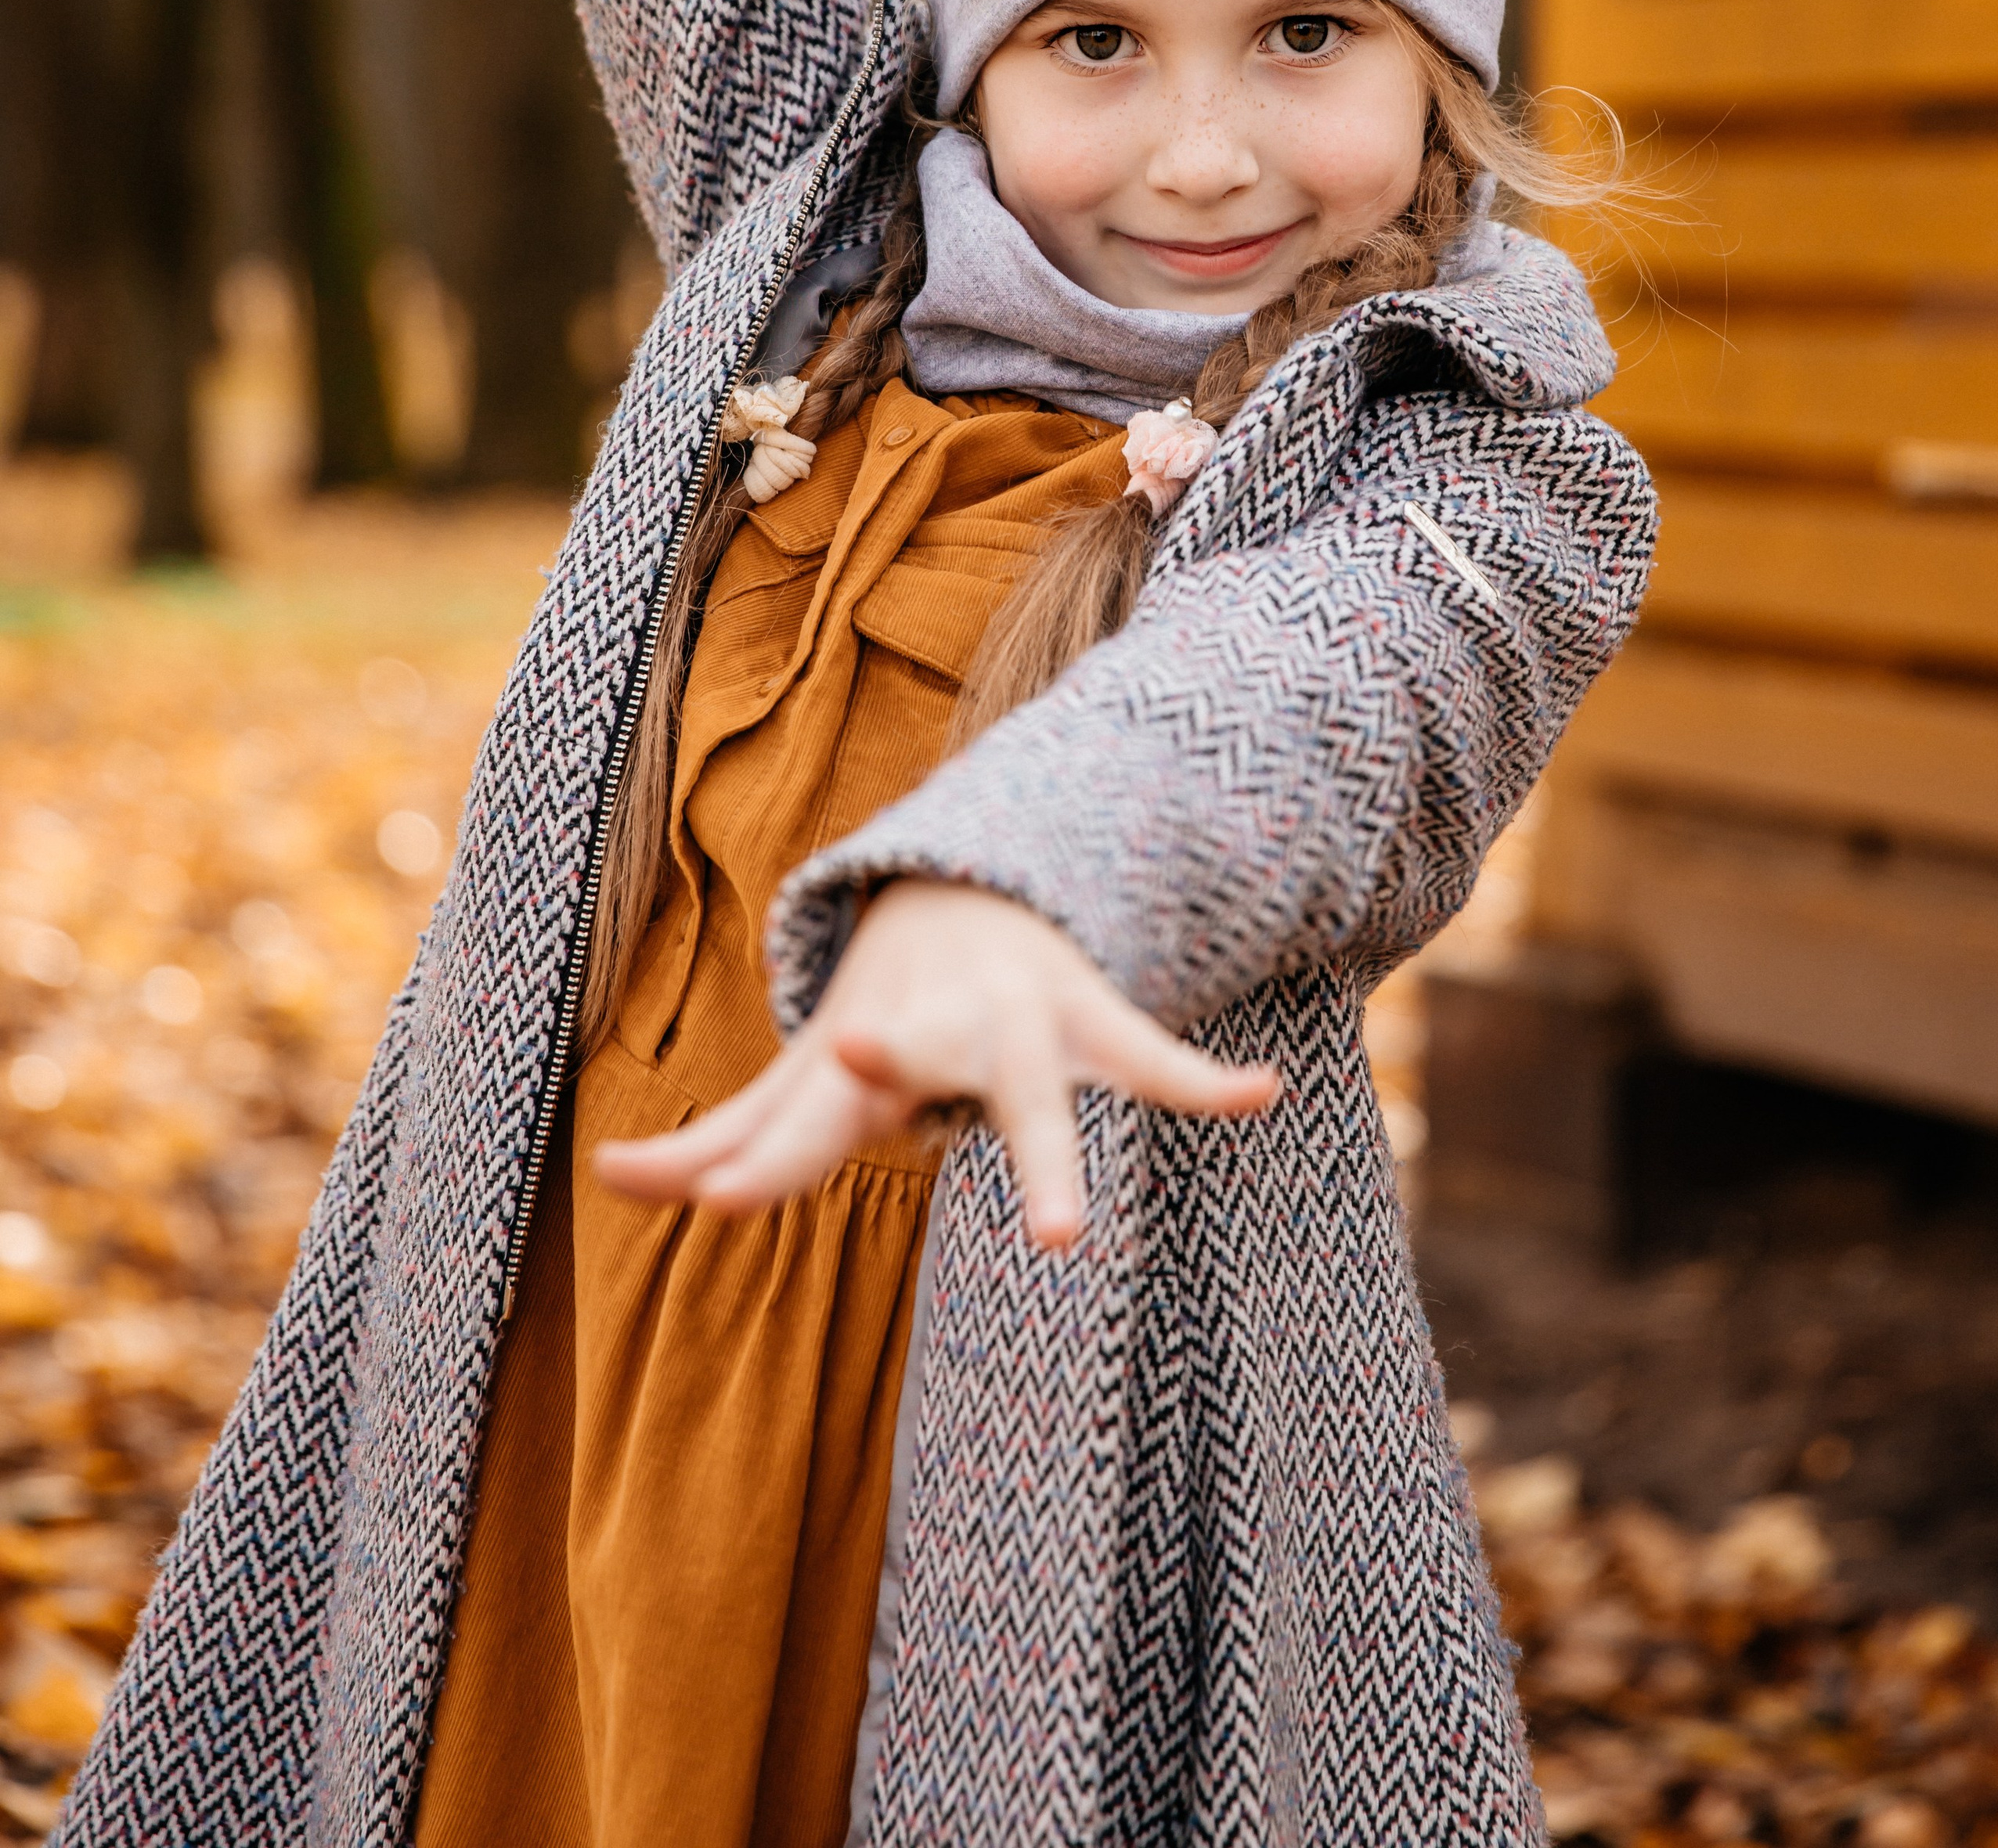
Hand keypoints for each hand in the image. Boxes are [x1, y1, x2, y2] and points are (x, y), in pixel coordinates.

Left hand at [595, 879, 1278, 1249]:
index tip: (700, 1195)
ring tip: (1063, 1241)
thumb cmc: (883, 1011)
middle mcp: (931, 1039)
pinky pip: (1154, 1060)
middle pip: (901, 1073)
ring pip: (1039, 1093)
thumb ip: (724, 1135)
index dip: (746, 1160)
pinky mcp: (1093, 1023)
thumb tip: (603, 1181)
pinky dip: (1207, 1083)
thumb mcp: (808, 1071)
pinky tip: (1258, 1095)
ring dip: (1051, 1154)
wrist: (982, 892)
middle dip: (883, 1073)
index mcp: (855, 1059)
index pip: (791, 1120)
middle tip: (864, 1065)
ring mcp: (1018, 1032)